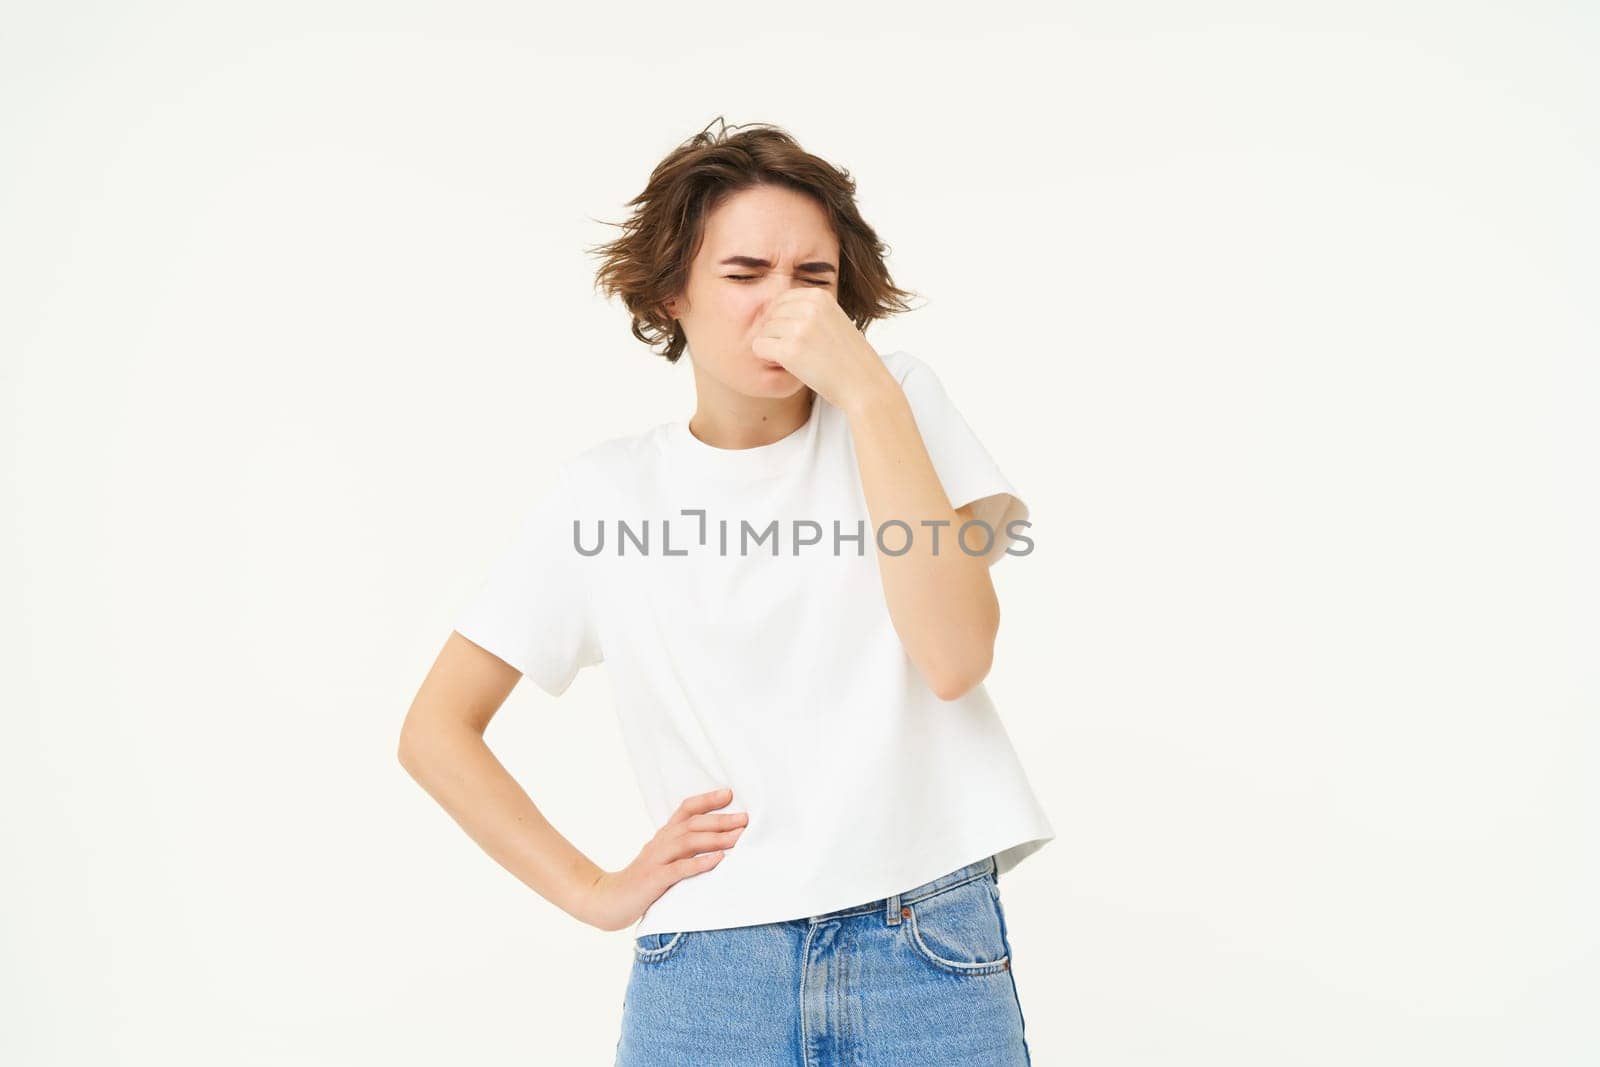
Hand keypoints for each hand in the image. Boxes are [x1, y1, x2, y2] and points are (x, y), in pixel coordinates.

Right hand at [577, 787, 748, 931]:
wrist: (609, 900)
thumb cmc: (643, 881)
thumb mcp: (663, 859)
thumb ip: (683, 849)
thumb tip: (718, 842)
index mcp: (664, 836)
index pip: (686, 809)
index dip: (707, 800)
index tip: (730, 794)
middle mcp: (660, 842)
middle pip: (692, 824)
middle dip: (721, 820)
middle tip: (745, 819)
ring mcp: (656, 860)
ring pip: (688, 842)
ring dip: (716, 838)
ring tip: (738, 837)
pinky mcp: (654, 880)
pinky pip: (679, 869)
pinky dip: (700, 863)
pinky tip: (718, 860)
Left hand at [752, 288, 894, 414]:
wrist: (865, 385)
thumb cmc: (850, 359)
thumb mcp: (835, 321)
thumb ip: (810, 311)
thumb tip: (774, 310)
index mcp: (820, 296)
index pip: (782, 299)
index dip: (783, 320)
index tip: (796, 337)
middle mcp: (809, 308)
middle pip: (771, 315)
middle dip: (776, 334)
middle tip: (795, 351)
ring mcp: (799, 328)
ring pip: (764, 332)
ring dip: (773, 347)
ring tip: (796, 360)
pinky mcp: (790, 350)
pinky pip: (759, 347)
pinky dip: (767, 358)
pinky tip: (785, 366)